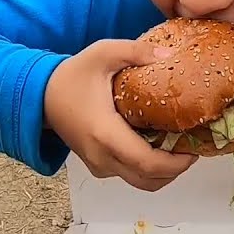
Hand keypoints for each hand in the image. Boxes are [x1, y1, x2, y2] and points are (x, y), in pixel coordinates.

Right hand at [43, 38, 196, 190]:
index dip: (175, 163)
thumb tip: (169, 56)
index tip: (192, 151)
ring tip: (177, 149)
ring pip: (139, 182)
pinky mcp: (97, 166)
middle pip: (147, 181)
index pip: (147, 163)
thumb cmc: (71, 76)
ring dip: (162, 173)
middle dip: (175, 171)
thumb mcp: (103, 53)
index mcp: (105, 133)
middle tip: (191, 150)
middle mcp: (102, 157)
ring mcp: (98, 165)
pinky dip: (147, 169)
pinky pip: (128, 175)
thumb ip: (136, 51)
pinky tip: (157, 147)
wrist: (40, 96)